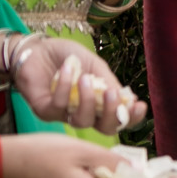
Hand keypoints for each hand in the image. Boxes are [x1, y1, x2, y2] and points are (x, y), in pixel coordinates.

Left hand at [9, 36, 142, 132]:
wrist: (38, 49)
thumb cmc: (68, 57)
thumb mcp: (96, 66)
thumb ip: (109, 82)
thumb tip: (129, 99)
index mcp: (101, 102)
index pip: (120, 118)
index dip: (132, 117)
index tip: (139, 105)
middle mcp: (85, 112)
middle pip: (105, 128)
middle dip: (112, 114)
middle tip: (112, 94)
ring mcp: (65, 114)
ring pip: (82, 122)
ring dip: (87, 100)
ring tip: (85, 79)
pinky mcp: (45, 111)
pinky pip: (59, 107)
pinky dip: (65, 87)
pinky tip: (67, 69)